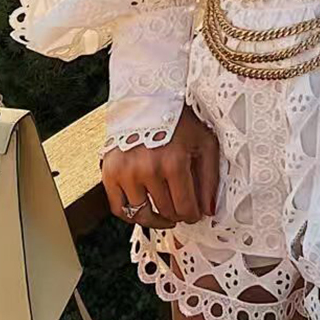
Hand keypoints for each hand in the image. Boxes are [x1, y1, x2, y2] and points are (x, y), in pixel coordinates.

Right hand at [102, 106, 219, 228]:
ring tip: (164, 212)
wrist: (148, 101)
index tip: (194, 213)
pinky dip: (131, 215)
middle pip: (165, 211)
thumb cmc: (179, 122)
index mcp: (174, 162)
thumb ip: (210, 178)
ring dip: (156, 218)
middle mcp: (148, 169)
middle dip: (177, 214)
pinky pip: (118, 208)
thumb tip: (208, 210)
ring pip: (142, 214)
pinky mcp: (110, 172)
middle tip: (181, 209)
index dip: (193, 215)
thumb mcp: (204, 144)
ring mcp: (126, 172)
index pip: (185, 208)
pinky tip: (143, 209)